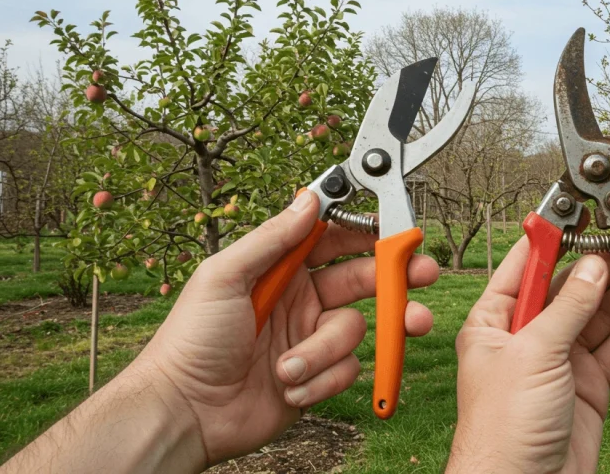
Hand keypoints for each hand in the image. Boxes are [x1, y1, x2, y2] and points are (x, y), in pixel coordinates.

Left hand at [134, 191, 437, 465]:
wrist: (185, 410)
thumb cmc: (192, 340)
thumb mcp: (224, 276)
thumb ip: (272, 237)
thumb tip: (309, 198)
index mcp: (281, 269)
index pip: (335, 240)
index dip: (369, 233)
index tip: (398, 230)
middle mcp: (302, 299)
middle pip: (364, 280)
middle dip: (395, 279)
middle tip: (423, 276)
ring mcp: (312, 338)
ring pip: (354, 331)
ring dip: (323, 351)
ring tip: (290, 366)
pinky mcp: (318, 376)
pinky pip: (346, 371)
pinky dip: (318, 379)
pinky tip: (287, 387)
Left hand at [447, 217, 609, 473]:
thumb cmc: (503, 429)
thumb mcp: (534, 355)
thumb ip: (569, 309)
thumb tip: (594, 265)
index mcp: (495, 321)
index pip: (528, 265)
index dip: (558, 236)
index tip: (585, 209)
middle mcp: (528, 336)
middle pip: (574, 287)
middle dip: (608, 262)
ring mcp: (560, 362)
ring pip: (601, 316)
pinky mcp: (589, 387)